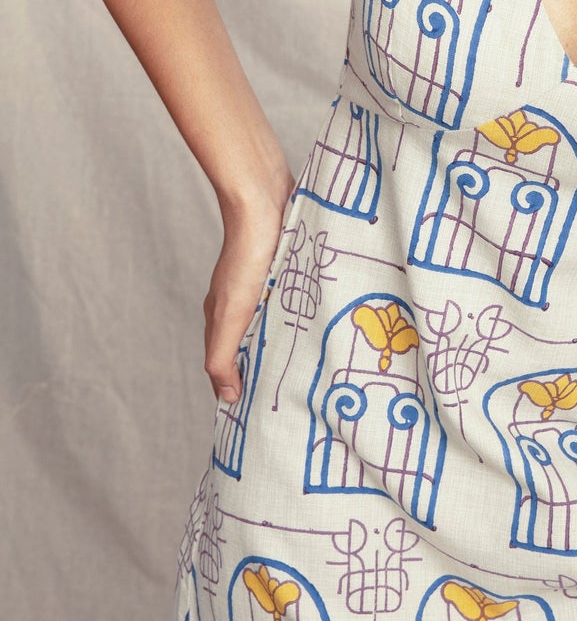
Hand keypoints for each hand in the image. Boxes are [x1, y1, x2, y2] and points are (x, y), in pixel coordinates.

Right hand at [203, 178, 294, 404]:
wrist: (263, 200)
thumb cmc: (247, 255)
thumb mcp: (232, 310)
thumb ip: (223, 352)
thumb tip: (226, 395)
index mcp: (221, 316)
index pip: (223, 364)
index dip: (232, 391)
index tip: (249, 420)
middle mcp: (238, 304)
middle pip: (247, 347)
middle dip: (260, 374)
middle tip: (283, 404)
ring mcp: (261, 287)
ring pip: (269, 326)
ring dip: (281, 348)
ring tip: (304, 375)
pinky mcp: (282, 270)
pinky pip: (287, 303)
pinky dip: (295, 321)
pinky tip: (313, 329)